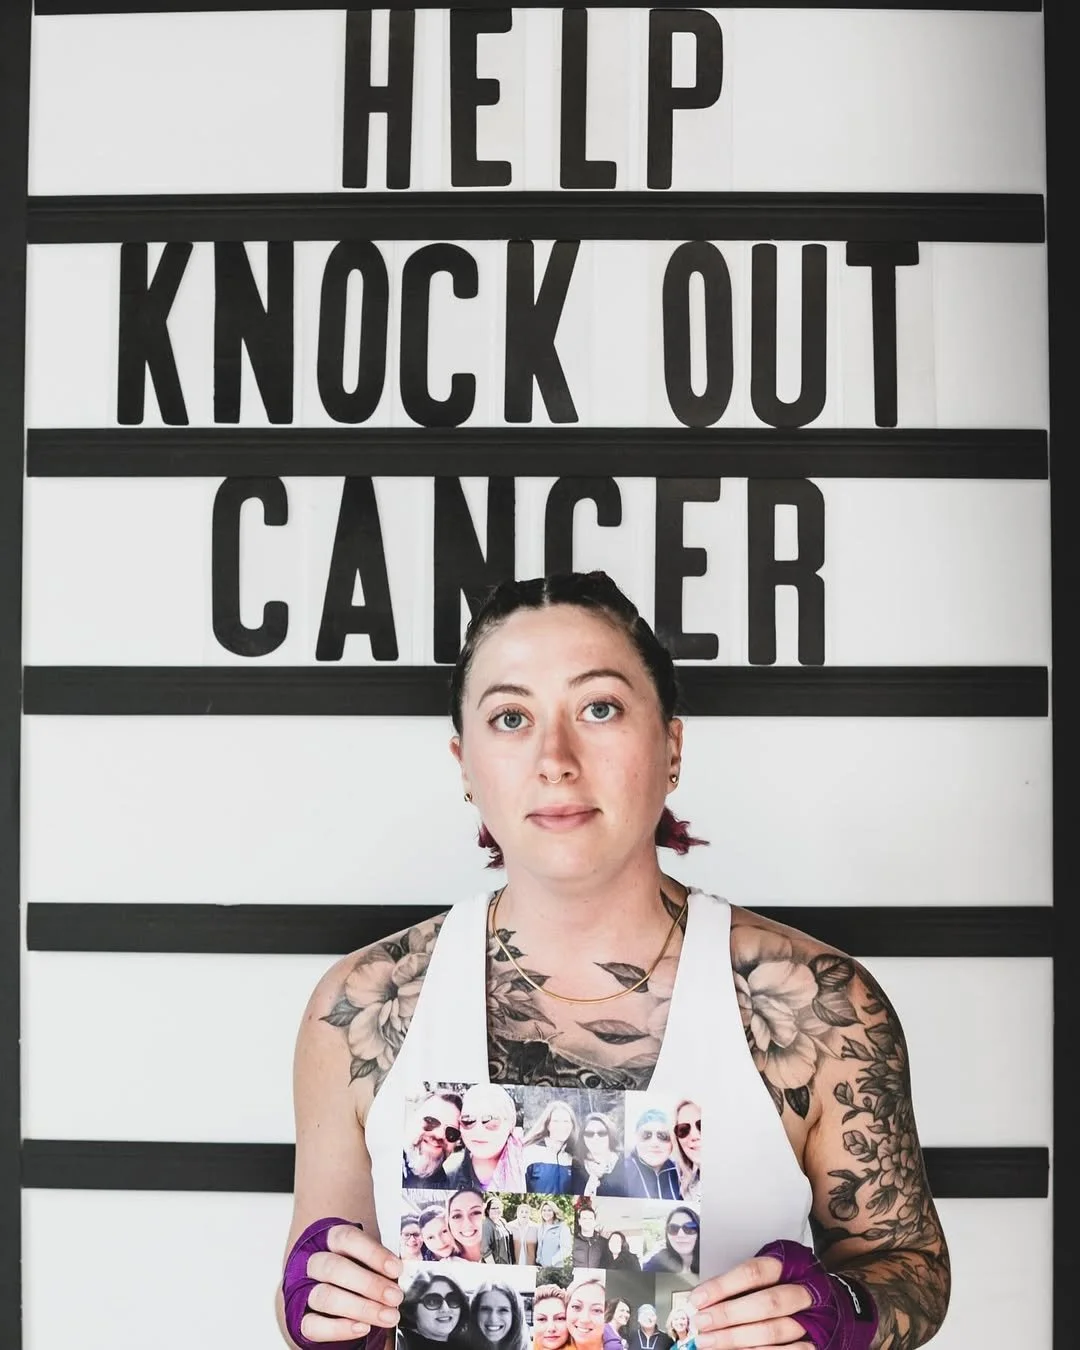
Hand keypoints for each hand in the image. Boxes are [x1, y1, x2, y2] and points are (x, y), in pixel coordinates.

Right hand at [299, 1225, 403, 1343]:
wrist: (331, 1294)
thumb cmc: (354, 1271)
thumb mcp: (368, 1259)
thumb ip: (381, 1265)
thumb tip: (406, 1271)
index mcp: (330, 1240)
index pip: (347, 1239)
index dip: (373, 1253)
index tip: (396, 1269)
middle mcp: (314, 1262)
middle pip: (334, 1268)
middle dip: (369, 1283)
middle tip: (395, 1296)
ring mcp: (305, 1290)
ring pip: (324, 1296)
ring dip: (360, 1307)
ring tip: (387, 1316)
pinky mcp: (301, 1318)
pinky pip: (314, 1325)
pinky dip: (340, 1328)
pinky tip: (362, 1327)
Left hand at [688, 1251, 814, 1349]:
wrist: (830, 1306)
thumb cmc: (789, 1286)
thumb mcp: (769, 1275)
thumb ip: (742, 1286)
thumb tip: (704, 1300)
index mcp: (790, 1264)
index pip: (753, 1272)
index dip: (723, 1286)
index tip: (698, 1299)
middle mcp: (804, 1289)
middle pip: (766, 1302)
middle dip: (729, 1315)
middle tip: (702, 1324)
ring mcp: (814, 1318)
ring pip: (774, 1330)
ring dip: (738, 1339)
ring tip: (711, 1342)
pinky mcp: (818, 1342)